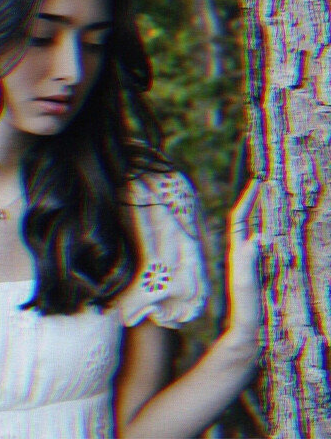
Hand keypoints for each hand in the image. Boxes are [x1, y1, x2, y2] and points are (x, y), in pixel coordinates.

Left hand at [225, 179, 261, 344]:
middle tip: (265, 185)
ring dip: (262, 216)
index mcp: (237, 254)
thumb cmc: (246, 311)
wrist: (247, 333)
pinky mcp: (260, 273)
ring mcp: (251, 263)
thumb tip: (255, 239)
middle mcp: (242, 255)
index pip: (240, 221)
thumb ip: (247, 263)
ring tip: (272, 200)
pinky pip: (265, 247)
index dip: (246, 201)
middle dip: (254, 203)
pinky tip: (279, 232)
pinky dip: (271, 233)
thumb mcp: (245, 286)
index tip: (255, 184)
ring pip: (255, 232)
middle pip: (247, 222)